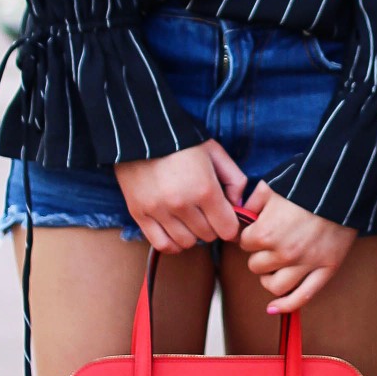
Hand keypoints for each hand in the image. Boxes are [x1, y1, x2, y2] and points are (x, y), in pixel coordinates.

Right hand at [116, 141, 245, 250]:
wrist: (141, 131)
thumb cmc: (182, 141)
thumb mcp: (215, 152)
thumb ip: (234, 179)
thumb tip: (237, 205)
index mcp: (204, 188)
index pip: (227, 229)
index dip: (230, 224)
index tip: (225, 216)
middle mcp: (182, 204)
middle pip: (208, 236)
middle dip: (212, 227)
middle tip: (206, 213)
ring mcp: (159, 211)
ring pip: (186, 242)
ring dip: (192, 235)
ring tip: (190, 220)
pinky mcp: (139, 214)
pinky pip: (161, 244)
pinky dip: (172, 243)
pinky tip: (176, 231)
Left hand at [238, 183, 354, 314]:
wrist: (344, 187)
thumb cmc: (307, 184)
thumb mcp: (273, 186)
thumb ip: (252, 201)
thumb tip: (241, 213)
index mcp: (267, 232)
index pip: (244, 244)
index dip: (250, 236)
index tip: (258, 230)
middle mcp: (284, 252)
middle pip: (256, 265)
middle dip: (260, 255)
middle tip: (268, 245)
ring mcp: (306, 264)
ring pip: (274, 286)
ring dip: (269, 278)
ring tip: (273, 269)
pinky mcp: (326, 269)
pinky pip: (303, 296)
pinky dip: (287, 305)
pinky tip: (274, 307)